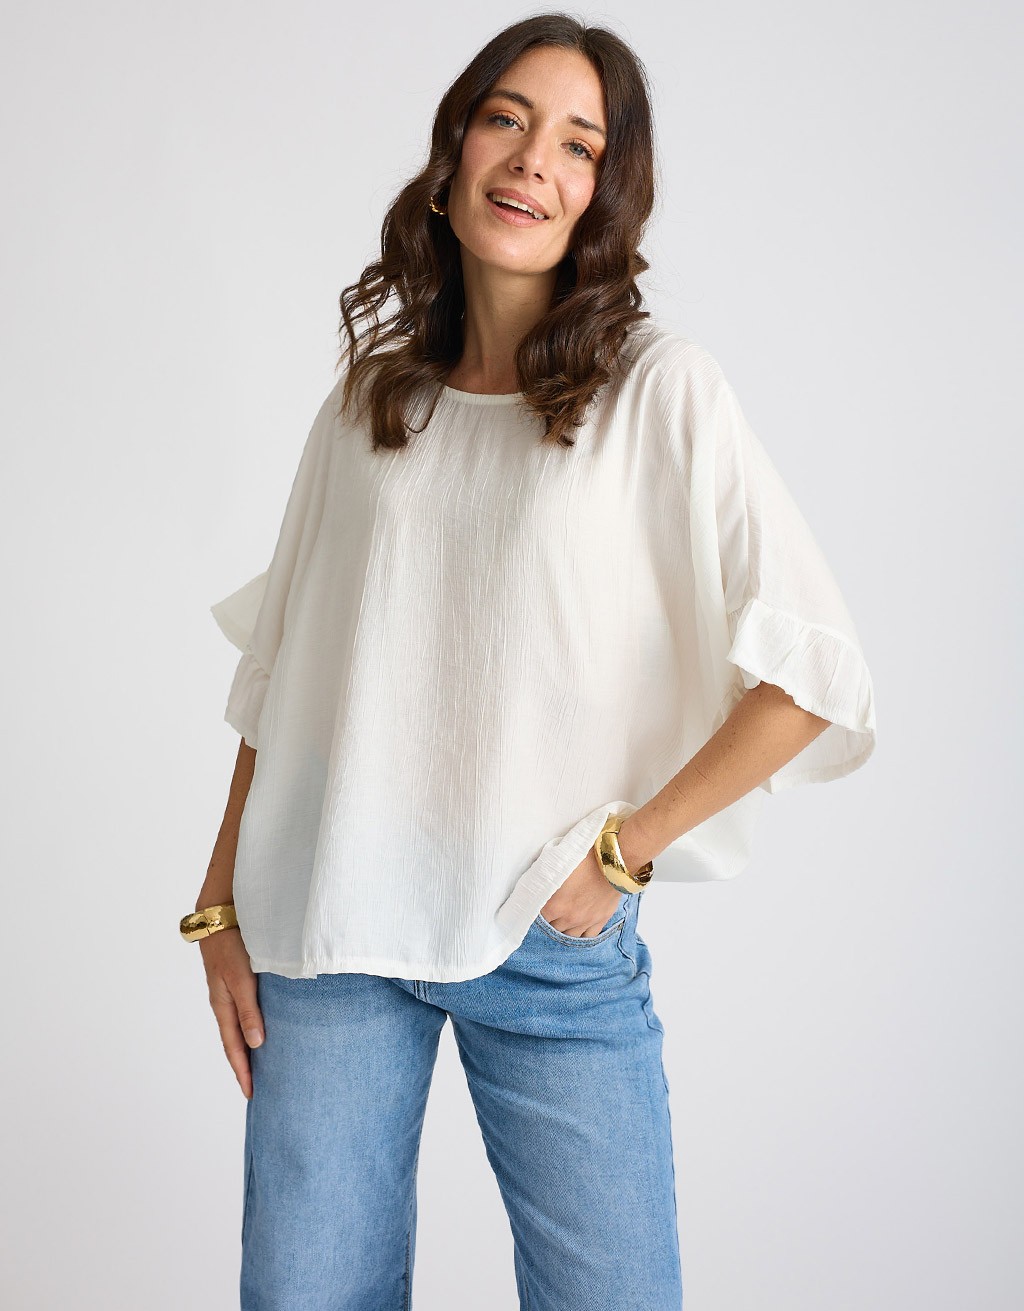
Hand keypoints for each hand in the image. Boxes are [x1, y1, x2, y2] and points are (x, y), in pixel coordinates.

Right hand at [198, 926, 264, 1099]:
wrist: (220, 913)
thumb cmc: (231, 944)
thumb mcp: (240, 978)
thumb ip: (248, 1009)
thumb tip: (255, 1045)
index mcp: (223, 1005)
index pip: (233, 1047)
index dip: (243, 1071)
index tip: (252, 1094)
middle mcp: (225, 1001)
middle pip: (235, 1041)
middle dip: (245, 1066)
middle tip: (258, 1089)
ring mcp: (229, 990)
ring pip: (240, 1026)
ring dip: (249, 1047)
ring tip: (263, 1066)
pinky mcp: (238, 978)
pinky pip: (245, 1010)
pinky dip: (252, 1026)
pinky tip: (263, 1029)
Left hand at [538, 847, 622, 937]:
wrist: (612, 860)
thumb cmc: (583, 858)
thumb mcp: (557, 867)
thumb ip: (544, 881)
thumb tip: (535, 883)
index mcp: (554, 905)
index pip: (536, 917)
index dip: (536, 910)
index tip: (538, 904)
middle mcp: (568, 918)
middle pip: (552, 929)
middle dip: (550, 920)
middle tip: (552, 910)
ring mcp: (585, 921)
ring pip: (569, 935)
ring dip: (565, 928)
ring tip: (565, 917)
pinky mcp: (601, 920)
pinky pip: (588, 936)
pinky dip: (582, 933)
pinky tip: (579, 926)